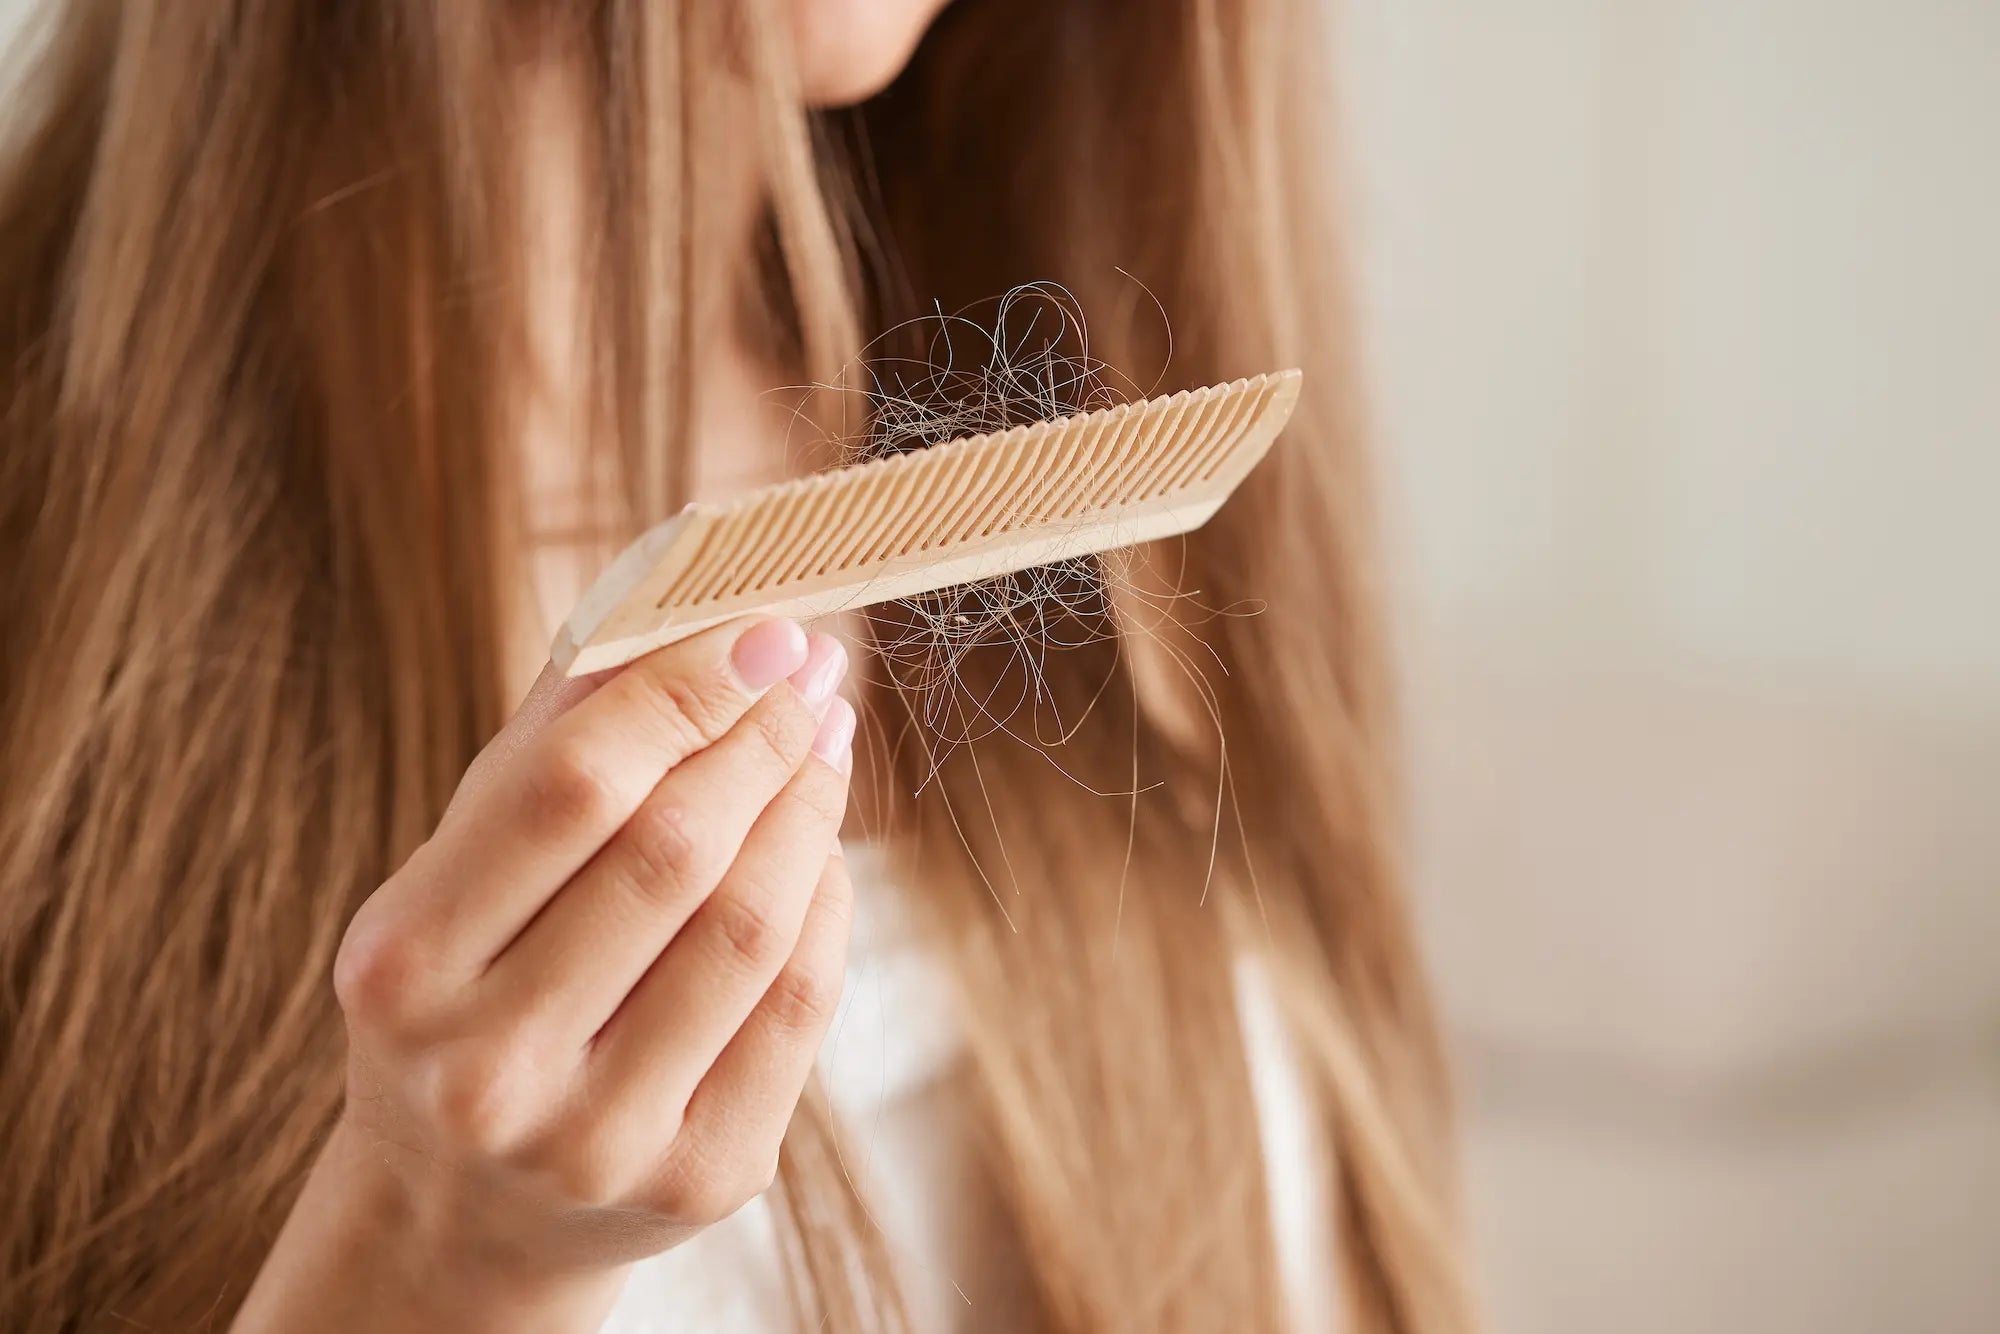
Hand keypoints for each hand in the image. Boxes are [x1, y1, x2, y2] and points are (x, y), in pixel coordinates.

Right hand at [241, 617, 857, 1328]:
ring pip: (752, 926)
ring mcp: (600, 1139)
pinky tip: (818, 841)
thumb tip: (672, 586)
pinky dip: (825, 898)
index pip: (572, 787)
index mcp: (404, 970)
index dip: (684, 688)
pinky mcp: (700, 1180)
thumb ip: (552, 738)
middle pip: (673, 853)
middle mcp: (490, 1071)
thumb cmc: (464, 996)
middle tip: (809, 667)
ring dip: (807, 804)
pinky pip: (800, 1005)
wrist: (465, 1210)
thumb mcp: (458, 873)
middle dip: (760, 736)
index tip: (759, 625)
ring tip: (823, 735)